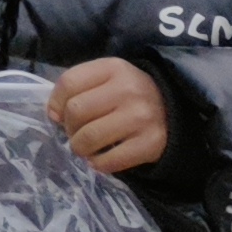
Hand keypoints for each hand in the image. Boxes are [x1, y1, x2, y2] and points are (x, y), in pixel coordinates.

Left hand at [49, 57, 169, 173]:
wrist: (177, 111)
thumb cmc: (131, 93)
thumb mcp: (108, 78)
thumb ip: (79, 87)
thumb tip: (54, 114)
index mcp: (114, 68)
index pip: (69, 82)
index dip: (55, 102)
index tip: (57, 115)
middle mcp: (128, 90)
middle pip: (77, 110)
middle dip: (68, 127)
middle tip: (74, 134)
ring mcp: (141, 117)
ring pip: (89, 137)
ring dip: (79, 147)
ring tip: (83, 148)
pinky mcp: (150, 144)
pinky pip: (111, 160)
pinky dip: (98, 163)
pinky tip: (98, 160)